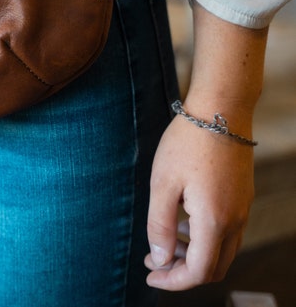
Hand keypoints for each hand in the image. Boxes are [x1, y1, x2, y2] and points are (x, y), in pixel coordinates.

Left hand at [145, 110, 254, 289]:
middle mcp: (235, 220)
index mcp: (215, 220)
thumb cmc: (187, 143)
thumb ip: (161, 226)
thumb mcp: (163, 184)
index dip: (173, 281)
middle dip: (183, 272)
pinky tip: (181, 221)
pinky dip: (204, 238)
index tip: (150, 275)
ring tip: (163, 241)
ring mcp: (242, 209)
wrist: (220, 110)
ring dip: (193, 255)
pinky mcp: (241, 198)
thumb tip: (160, 260)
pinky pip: (226, 232)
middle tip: (153, 261)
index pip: (199, 272)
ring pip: (221, 251)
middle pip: (214, 268)